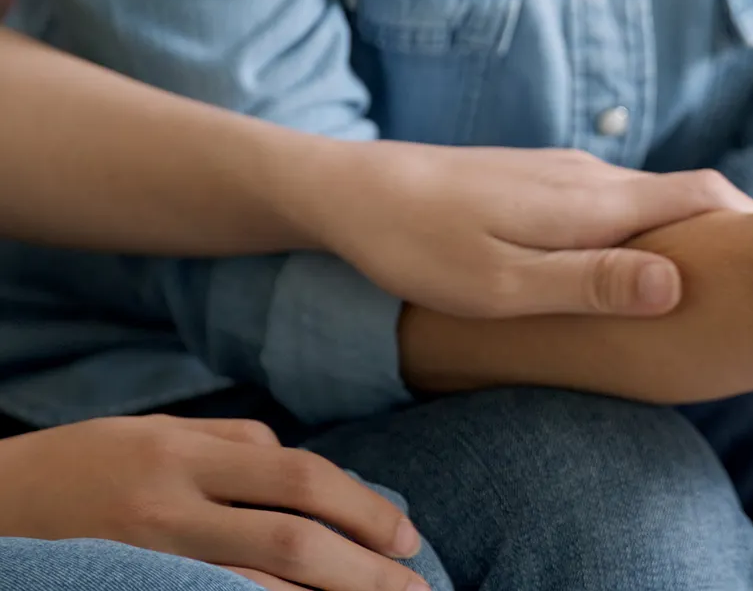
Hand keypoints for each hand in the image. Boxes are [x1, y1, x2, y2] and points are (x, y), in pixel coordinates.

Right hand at [0, 416, 427, 590]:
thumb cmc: (81, 466)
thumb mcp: (155, 432)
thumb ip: (236, 444)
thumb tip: (310, 473)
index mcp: (184, 452)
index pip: (301, 477)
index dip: (365, 508)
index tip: (406, 538)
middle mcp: (168, 507)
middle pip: (293, 539)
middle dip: (366, 570)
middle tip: (416, 590)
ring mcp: (145, 559)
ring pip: (259, 588)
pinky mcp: (131, 590)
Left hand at [290, 142, 752, 318]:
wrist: (347, 188)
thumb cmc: (421, 246)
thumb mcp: (505, 283)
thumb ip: (592, 283)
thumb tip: (679, 285)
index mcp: (597, 200)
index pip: (707, 194)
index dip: (752, 222)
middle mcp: (593, 174)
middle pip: (688, 195)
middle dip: (727, 234)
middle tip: (752, 287)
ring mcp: (565, 171)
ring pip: (648, 201)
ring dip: (679, 236)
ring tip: (695, 289)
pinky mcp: (537, 178)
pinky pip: (611, 203)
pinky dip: (636, 232)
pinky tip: (618, 269)